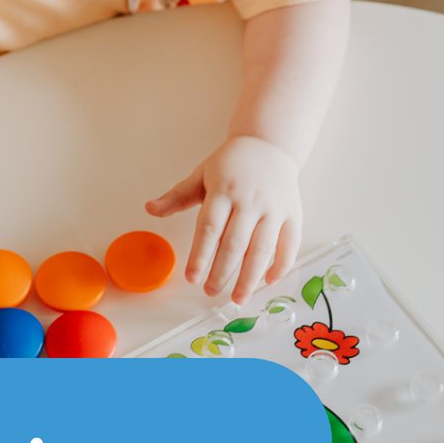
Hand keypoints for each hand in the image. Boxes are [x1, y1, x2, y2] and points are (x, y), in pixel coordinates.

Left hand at [145, 134, 302, 303]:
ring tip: (238, 298)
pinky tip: (268, 282)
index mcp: (224, 190)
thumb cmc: (231, 163)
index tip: (192, 278)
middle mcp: (250, 200)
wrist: (269, 144)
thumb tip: (150, 209)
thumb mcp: (201, 174)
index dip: (200, 255)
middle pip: (235, 243)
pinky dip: (281, 265)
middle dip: (222, 272)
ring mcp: (274, 208)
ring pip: (262, 248)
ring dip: (250, 277)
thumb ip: (177, 196)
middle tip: (211, 292)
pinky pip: (289, 244)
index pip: (209, 228)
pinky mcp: (292, 214)